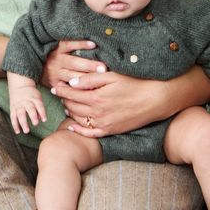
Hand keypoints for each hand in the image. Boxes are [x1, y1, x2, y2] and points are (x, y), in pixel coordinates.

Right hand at [8, 74, 46, 133]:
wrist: (19, 85)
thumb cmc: (31, 94)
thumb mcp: (38, 97)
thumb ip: (40, 108)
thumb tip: (40, 119)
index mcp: (34, 98)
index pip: (39, 105)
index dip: (42, 112)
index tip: (44, 120)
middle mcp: (26, 101)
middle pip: (29, 109)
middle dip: (33, 116)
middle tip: (36, 124)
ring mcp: (18, 105)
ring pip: (20, 114)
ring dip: (23, 123)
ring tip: (26, 131)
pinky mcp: (12, 108)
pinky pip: (13, 117)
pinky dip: (15, 124)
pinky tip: (17, 131)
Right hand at [40, 41, 106, 89]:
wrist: (35, 66)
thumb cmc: (53, 54)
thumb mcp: (59, 46)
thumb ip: (72, 43)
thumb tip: (93, 40)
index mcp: (58, 49)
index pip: (69, 45)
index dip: (81, 44)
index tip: (94, 44)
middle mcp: (57, 61)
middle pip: (74, 63)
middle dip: (89, 65)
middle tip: (103, 68)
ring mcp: (55, 74)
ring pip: (72, 77)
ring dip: (86, 79)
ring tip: (99, 81)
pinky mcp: (54, 85)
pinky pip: (67, 89)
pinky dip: (77, 91)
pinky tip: (88, 92)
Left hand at [51, 70, 167, 137]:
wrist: (155, 100)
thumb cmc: (134, 84)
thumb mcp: (112, 76)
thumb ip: (91, 79)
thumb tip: (72, 82)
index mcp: (96, 98)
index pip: (72, 94)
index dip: (62, 90)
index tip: (55, 86)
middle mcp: (98, 113)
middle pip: (74, 107)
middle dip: (64, 100)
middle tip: (59, 94)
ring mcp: (104, 124)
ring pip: (80, 120)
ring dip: (70, 112)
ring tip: (65, 105)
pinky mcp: (111, 130)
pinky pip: (91, 133)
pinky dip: (79, 131)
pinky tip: (72, 127)